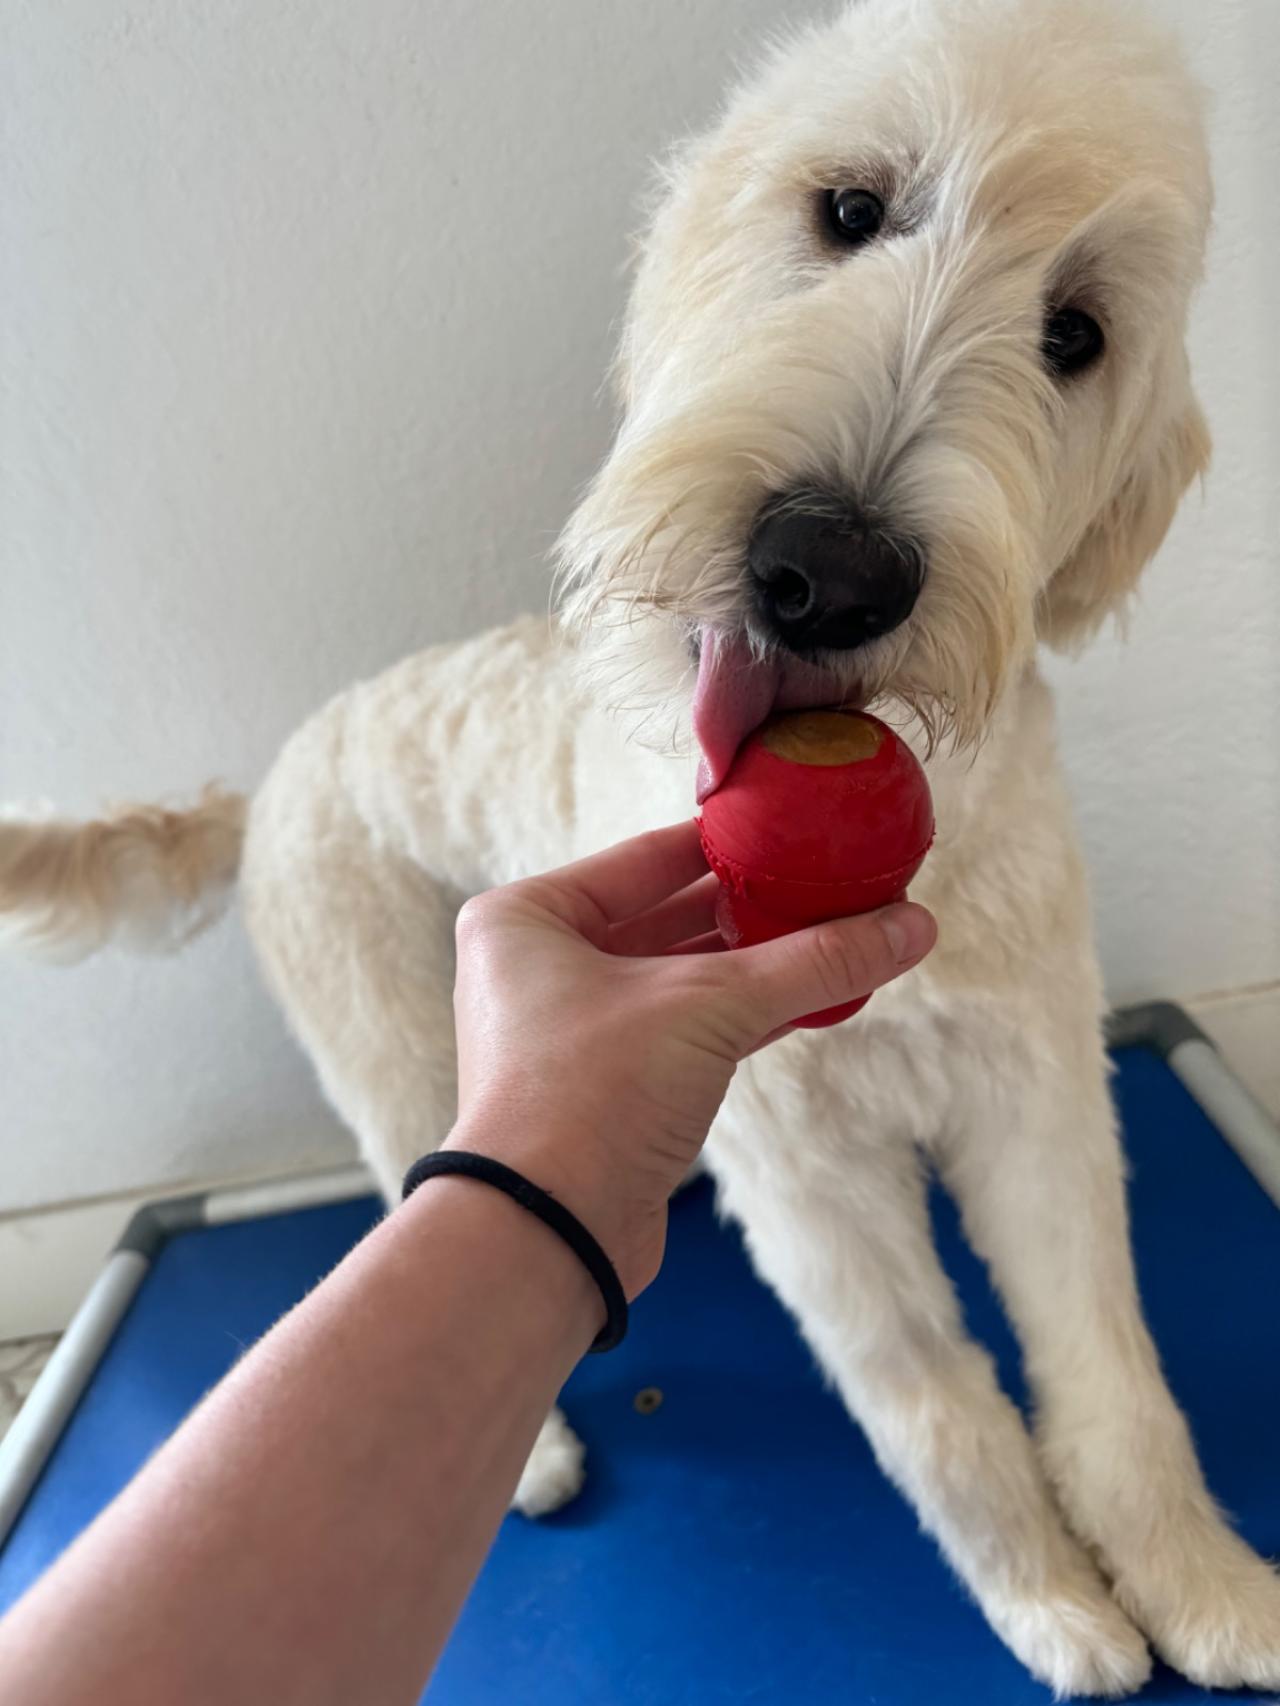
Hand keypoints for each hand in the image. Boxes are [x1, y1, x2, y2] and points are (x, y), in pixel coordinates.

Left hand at [448, 820, 934, 1296]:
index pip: (647, 857)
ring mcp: (571, 1029)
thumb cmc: (591, 1095)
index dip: (729, 845)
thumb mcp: (708, 1007)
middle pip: (667, 915)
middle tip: (833, 884)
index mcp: (529, 917)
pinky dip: (745, 1016)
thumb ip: (812, 962)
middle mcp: (539, 966)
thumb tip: (913, 925)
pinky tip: (813, 1000)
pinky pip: (686, 1030)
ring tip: (841, 936)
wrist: (546, 1236)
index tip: (798, 829)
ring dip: (758, 966)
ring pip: (682, 978)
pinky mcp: (607, 1087)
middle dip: (753, 908)